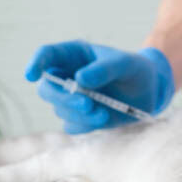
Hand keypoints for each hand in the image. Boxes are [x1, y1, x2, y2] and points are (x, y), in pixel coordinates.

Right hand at [25, 40, 174, 133]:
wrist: (151, 93)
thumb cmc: (137, 70)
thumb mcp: (126, 64)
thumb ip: (104, 69)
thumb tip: (79, 79)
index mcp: (74, 55)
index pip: (46, 55)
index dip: (35, 63)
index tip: (31, 75)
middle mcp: (68, 76)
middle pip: (47, 89)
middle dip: (63, 98)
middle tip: (87, 104)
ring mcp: (73, 99)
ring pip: (60, 110)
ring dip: (80, 114)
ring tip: (104, 112)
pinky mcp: (81, 118)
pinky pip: (72, 126)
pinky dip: (85, 125)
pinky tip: (103, 118)